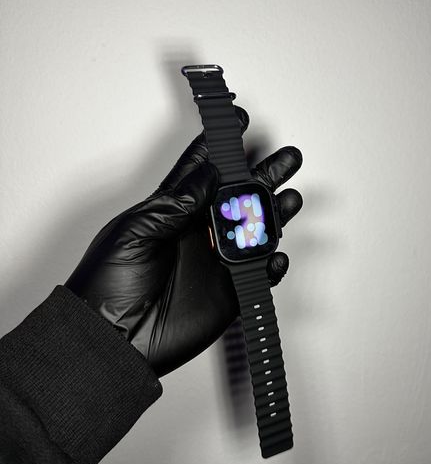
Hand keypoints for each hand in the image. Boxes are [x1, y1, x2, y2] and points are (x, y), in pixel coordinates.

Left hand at [65, 107, 302, 376]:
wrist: (109, 341)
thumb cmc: (106, 286)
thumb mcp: (133, 233)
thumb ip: (174, 204)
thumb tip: (206, 174)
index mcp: (170, 213)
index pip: (201, 172)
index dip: (221, 147)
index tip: (240, 122)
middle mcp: (196, 234)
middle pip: (237, 198)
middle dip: (262, 176)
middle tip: (285, 158)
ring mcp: (214, 264)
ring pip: (253, 234)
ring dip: (274, 216)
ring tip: (291, 199)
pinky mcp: (226, 295)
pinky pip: (257, 276)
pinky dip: (271, 266)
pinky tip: (277, 254)